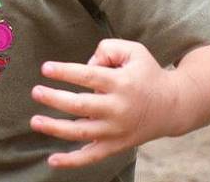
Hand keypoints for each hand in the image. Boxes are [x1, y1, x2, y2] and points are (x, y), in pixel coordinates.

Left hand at [30, 38, 177, 167]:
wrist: (174, 106)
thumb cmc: (147, 73)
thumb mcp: (133, 51)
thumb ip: (107, 49)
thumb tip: (85, 65)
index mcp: (120, 83)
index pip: (88, 76)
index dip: (65, 72)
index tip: (45, 68)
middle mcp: (118, 108)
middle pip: (81, 106)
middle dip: (55, 99)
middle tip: (35, 92)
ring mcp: (117, 130)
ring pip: (83, 132)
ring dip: (56, 128)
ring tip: (35, 121)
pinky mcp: (117, 145)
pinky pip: (92, 156)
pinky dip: (72, 161)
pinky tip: (52, 161)